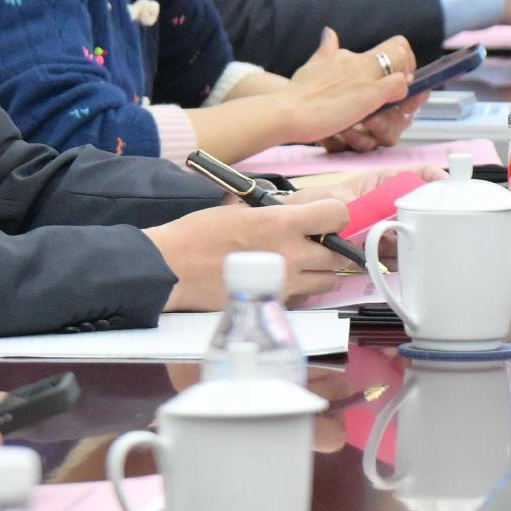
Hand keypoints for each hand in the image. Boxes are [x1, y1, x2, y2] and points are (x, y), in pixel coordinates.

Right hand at [145, 195, 354, 308]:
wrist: (172, 267)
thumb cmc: (200, 234)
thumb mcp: (242, 209)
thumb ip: (278, 211)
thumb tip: (301, 210)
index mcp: (282, 223)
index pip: (337, 215)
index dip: (335, 215)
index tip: (325, 217)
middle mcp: (291, 253)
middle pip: (338, 253)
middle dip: (330, 247)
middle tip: (314, 243)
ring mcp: (285, 281)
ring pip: (328, 280)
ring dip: (320, 272)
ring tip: (300, 264)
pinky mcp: (273, 301)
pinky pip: (304, 297)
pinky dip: (301, 290)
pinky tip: (283, 280)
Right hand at [279, 28, 413, 144]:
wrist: (288, 110)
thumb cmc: (296, 93)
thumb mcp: (312, 65)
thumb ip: (325, 50)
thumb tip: (328, 31)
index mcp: (346, 55)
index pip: (383, 46)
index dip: (394, 59)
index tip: (391, 74)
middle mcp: (359, 60)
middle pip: (399, 47)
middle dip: (407, 63)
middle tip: (400, 83)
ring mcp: (366, 75)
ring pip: (402, 63)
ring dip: (405, 79)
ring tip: (394, 96)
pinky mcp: (371, 93)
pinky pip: (400, 85)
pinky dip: (401, 94)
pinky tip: (387, 104)